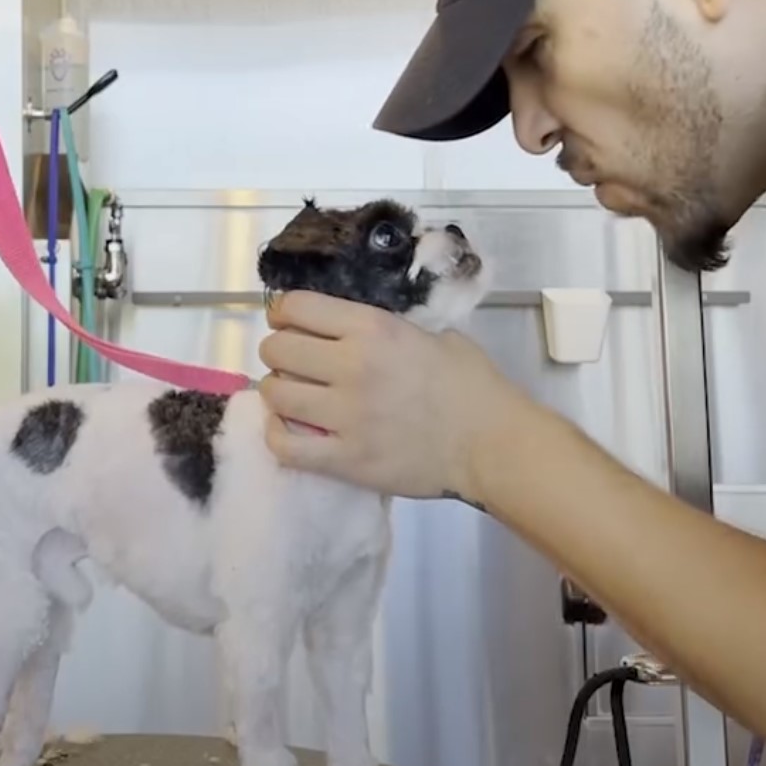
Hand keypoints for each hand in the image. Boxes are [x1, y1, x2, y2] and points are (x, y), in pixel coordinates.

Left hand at [257, 291, 524, 502]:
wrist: (491, 445)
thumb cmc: (473, 385)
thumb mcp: (435, 335)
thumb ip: (390, 329)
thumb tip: (356, 332)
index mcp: (373, 328)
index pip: (297, 307)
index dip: (284, 312)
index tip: (288, 321)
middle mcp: (351, 366)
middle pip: (277, 349)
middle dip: (279, 352)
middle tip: (294, 362)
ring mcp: (345, 415)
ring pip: (275, 394)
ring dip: (278, 391)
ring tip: (294, 397)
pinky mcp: (344, 459)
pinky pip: (284, 445)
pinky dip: (278, 435)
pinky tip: (290, 431)